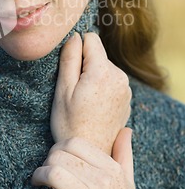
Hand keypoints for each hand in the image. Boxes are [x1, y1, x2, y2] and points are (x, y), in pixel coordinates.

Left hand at [32, 129, 151, 188]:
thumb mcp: (128, 182)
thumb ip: (124, 154)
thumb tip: (126, 130)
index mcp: (112, 170)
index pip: (75, 143)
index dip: (58, 146)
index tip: (53, 157)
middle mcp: (105, 184)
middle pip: (60, 157)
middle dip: (45, 162)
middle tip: (41, 171)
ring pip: (54, 175)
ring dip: (39, 177)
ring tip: (37, 182)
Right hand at [51, 33, 130, 153]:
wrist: (90, 152)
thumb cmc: (70, 123)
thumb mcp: (63, 89)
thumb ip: (69, 58)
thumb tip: (75, 36)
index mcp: (102, 71)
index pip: (91, 38)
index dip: (76, 49)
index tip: (70, 69)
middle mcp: (119, 77)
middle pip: (98, 54)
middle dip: (85, 65)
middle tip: (74, 90)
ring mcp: (126, 88)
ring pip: (104, 67)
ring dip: (93, 76)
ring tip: (84, 100)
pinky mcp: (126, 98)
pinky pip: (111, 81)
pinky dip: (101, 87)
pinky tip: (93, 107)